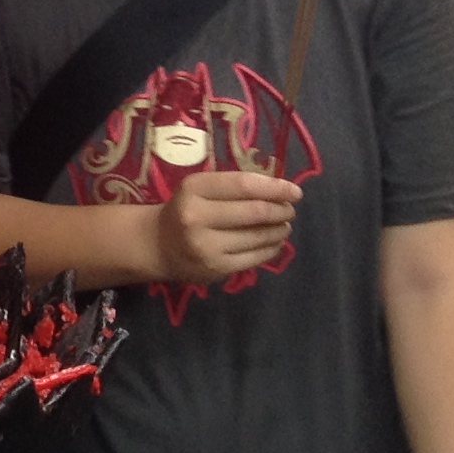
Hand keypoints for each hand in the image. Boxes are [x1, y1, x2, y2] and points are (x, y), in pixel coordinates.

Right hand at [148, 168, 299, 282]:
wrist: (158, 245)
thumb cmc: (186, 209)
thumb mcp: (200, 189)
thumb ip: (233, 186)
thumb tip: (280, 190)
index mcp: (193, 188)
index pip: (243, 185)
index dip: (275, 188)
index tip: (295, 191)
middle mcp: (196, 216)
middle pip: (255, 211)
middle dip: (281, 210)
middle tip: (289, 210)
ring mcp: (206, 244)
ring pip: (258, 236)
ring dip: (279, 230)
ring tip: (284, 225)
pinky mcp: (216, 267)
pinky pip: (255, 257)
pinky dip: (272, 248)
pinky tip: (275, 242)